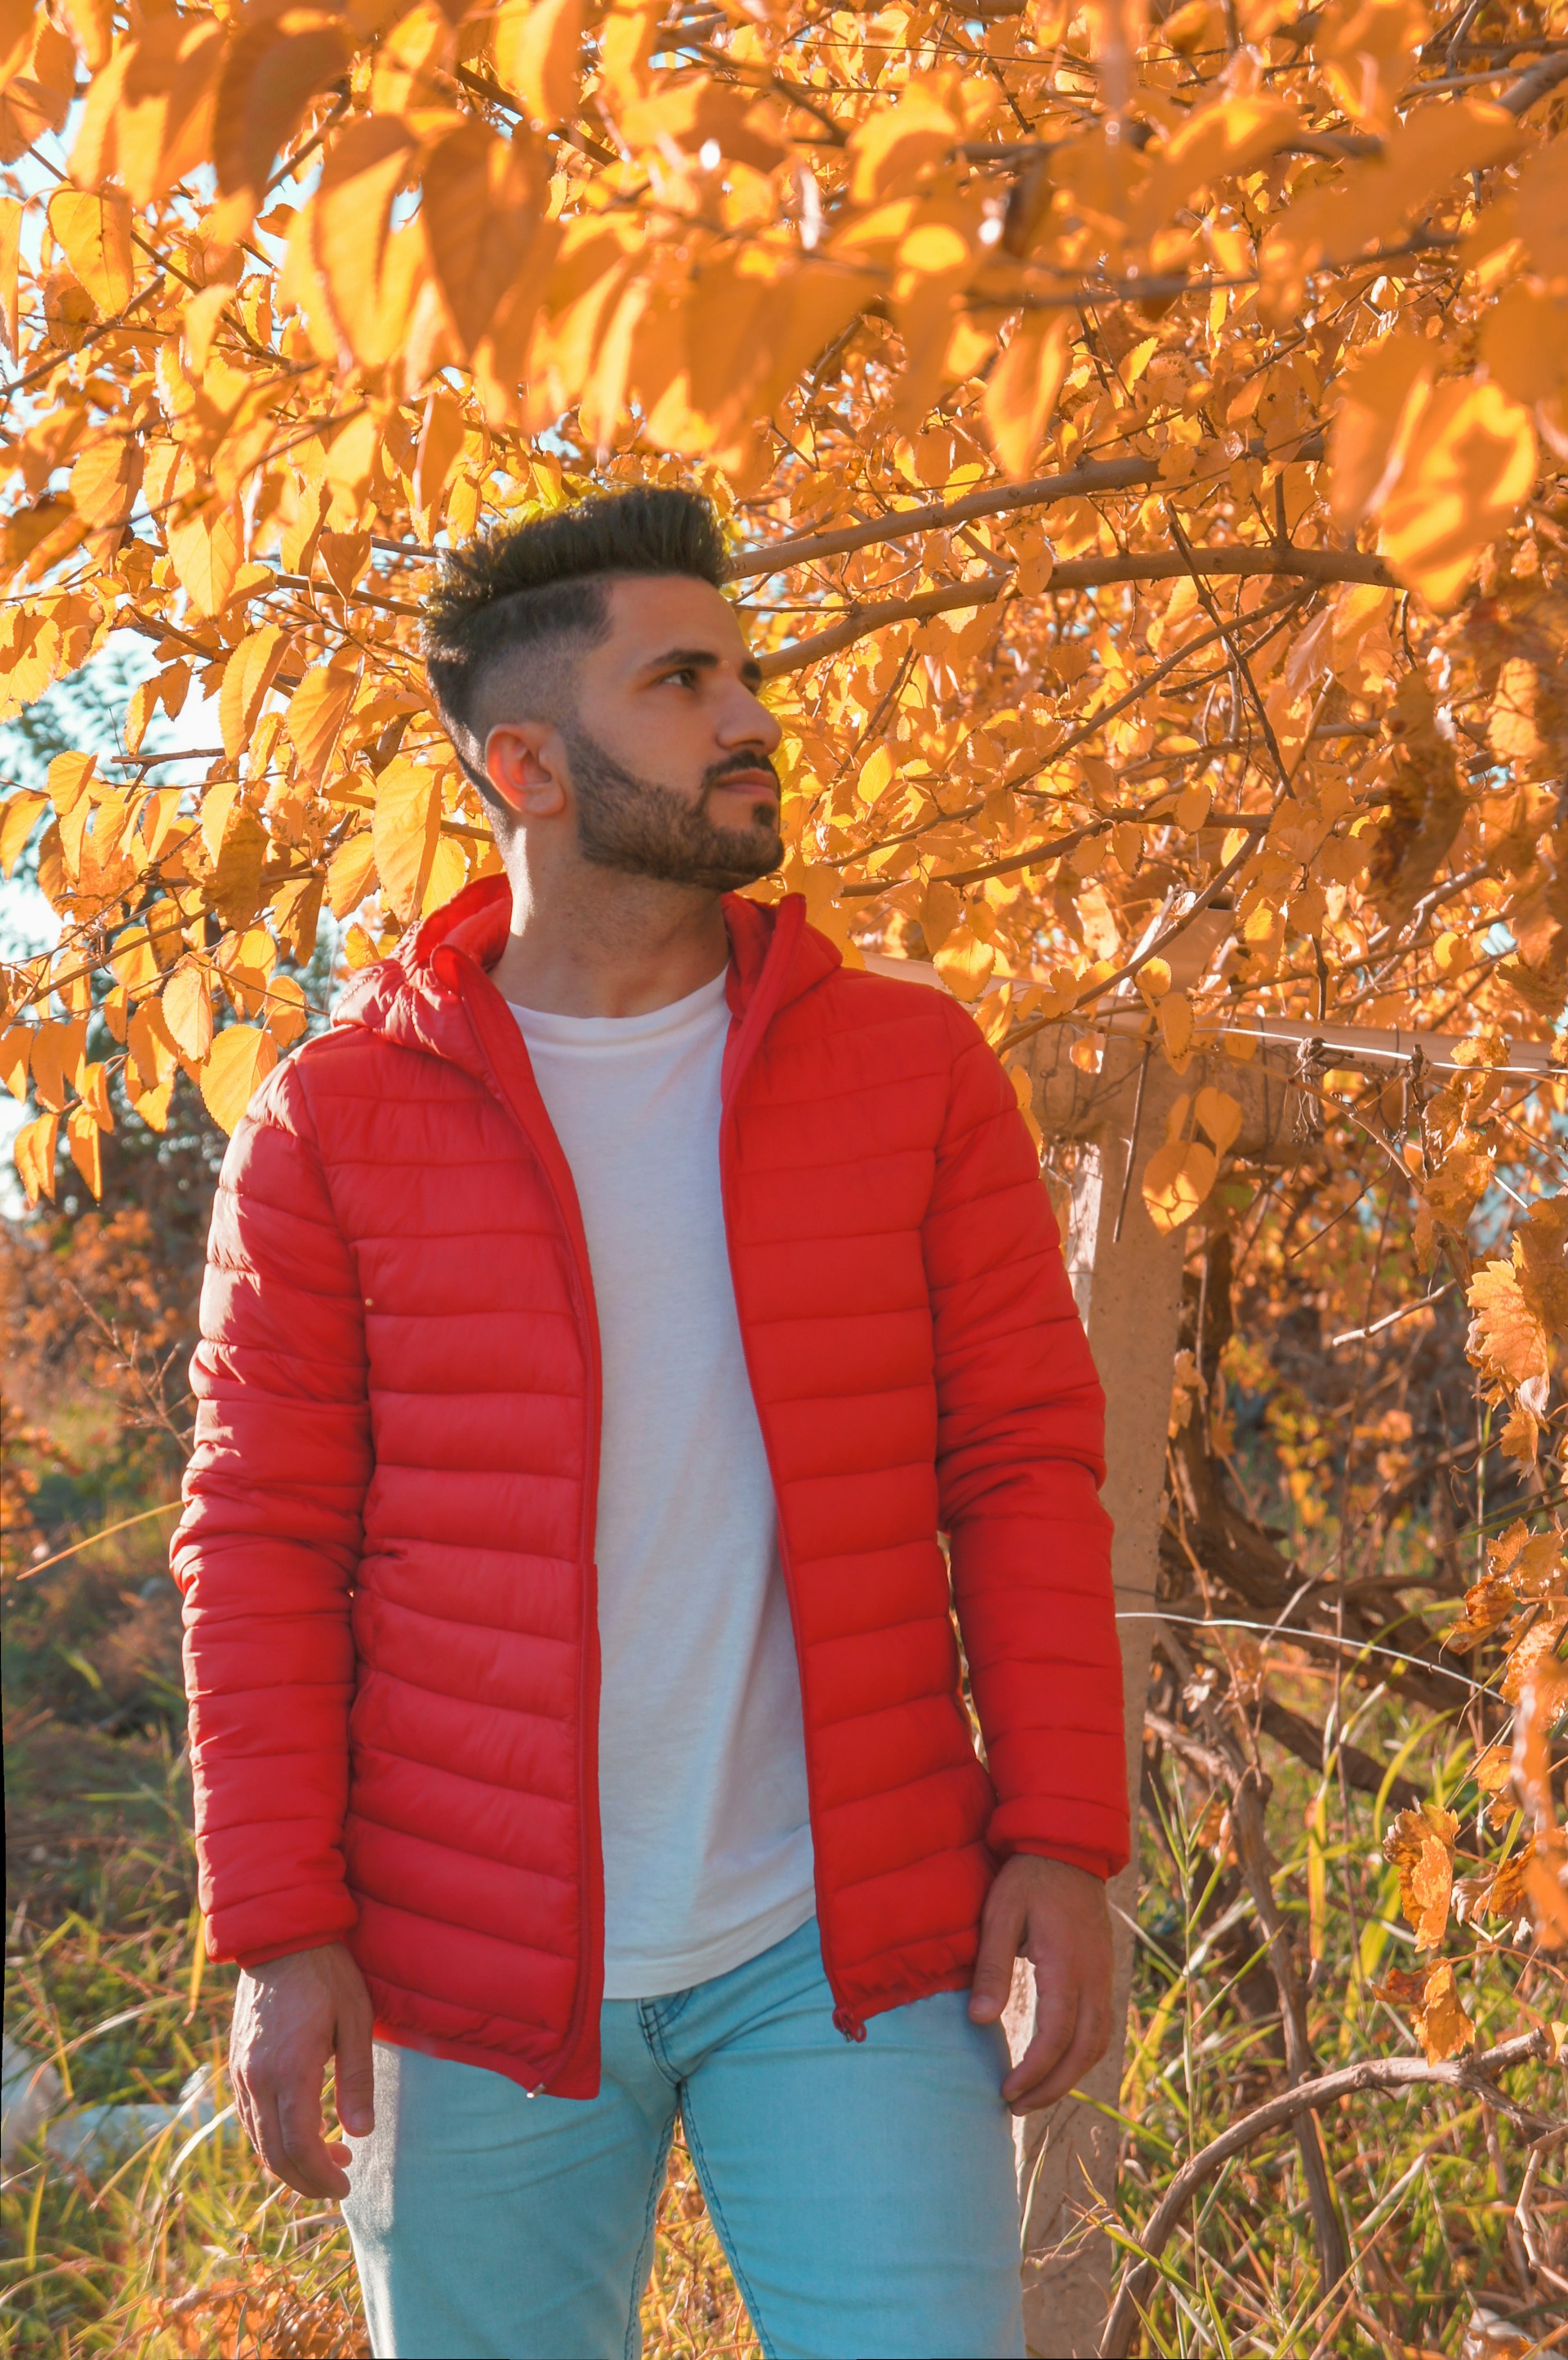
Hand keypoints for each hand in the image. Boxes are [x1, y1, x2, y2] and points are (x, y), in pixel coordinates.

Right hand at [229, 1941, 375, 2197]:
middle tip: (340, 2182)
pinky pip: (249, 2118)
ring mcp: (241, 2072)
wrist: (280, 1937)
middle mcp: (256, 2078)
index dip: (321, 2175)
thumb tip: (360, 2133)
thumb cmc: (327, 1974)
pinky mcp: (237, 2065)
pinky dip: (272, 2139)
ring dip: (289, 2162)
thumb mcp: (356, 2019)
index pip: (299, 2145)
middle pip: (274, 2153)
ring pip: (257, 2140)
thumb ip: (357, 2078)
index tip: (346, 2185)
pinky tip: (301, 2133)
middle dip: (306, 2179)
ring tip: (329, 2158)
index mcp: (289, 2069)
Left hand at [968, 1853, 1113, 2114]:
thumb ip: (991, 1966)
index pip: (1056, 2037)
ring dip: (1069, 2076)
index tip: (1005, 2092)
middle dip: (1052, 2087)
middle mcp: (1094, 1977)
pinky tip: (1057, 2063)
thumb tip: (980, 2020)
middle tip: (1016, 2106)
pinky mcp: (1103, 1972)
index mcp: (1067, 1965)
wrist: (1068, 1847)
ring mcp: (1104, 1975)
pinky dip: (1082, 2054)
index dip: (1033, 2072)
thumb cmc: (1027, 1878)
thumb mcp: (1000, 1914)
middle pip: (1083, 2051)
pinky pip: (1102, 2026)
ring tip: (1034, 2094)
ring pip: (1098, 2043)